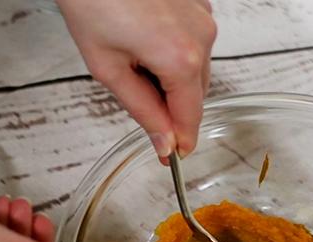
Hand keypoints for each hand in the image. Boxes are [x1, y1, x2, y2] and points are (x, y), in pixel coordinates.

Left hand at [56, 0, 216, 160]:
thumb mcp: (108, 67)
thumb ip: (142, 111)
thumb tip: (165, 142)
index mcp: (181, 60)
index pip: (190, 117)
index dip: (180, 141)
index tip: (172, 155)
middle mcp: (202, 39)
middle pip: (195, 95)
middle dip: (172, 106)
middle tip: (137, 96)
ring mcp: (204, 18)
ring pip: (197, 70)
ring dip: (173, 78)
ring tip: (135, 57)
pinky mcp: (200, 5)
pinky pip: (196, 44)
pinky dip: (177, 53)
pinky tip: (147, 39)